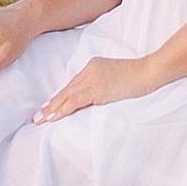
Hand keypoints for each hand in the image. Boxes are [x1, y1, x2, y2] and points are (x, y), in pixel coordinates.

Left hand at [35, 54, 161, 124]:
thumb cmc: (137, 75)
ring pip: (67, 96)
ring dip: (53, 109)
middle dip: (52, 103)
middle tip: (38, 115)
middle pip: (66, 89)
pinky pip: (75, 101)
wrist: (148, 71)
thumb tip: (93, 97)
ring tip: (41, 119)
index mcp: (93, 65)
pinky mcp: (97, 89)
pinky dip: (63, 109)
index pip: (73, 84)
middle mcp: (89, 70)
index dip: (60, 96)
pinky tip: (54, 116)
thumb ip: (102, 83)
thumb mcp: (115, 76)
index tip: (49, 105)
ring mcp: (92, 79)